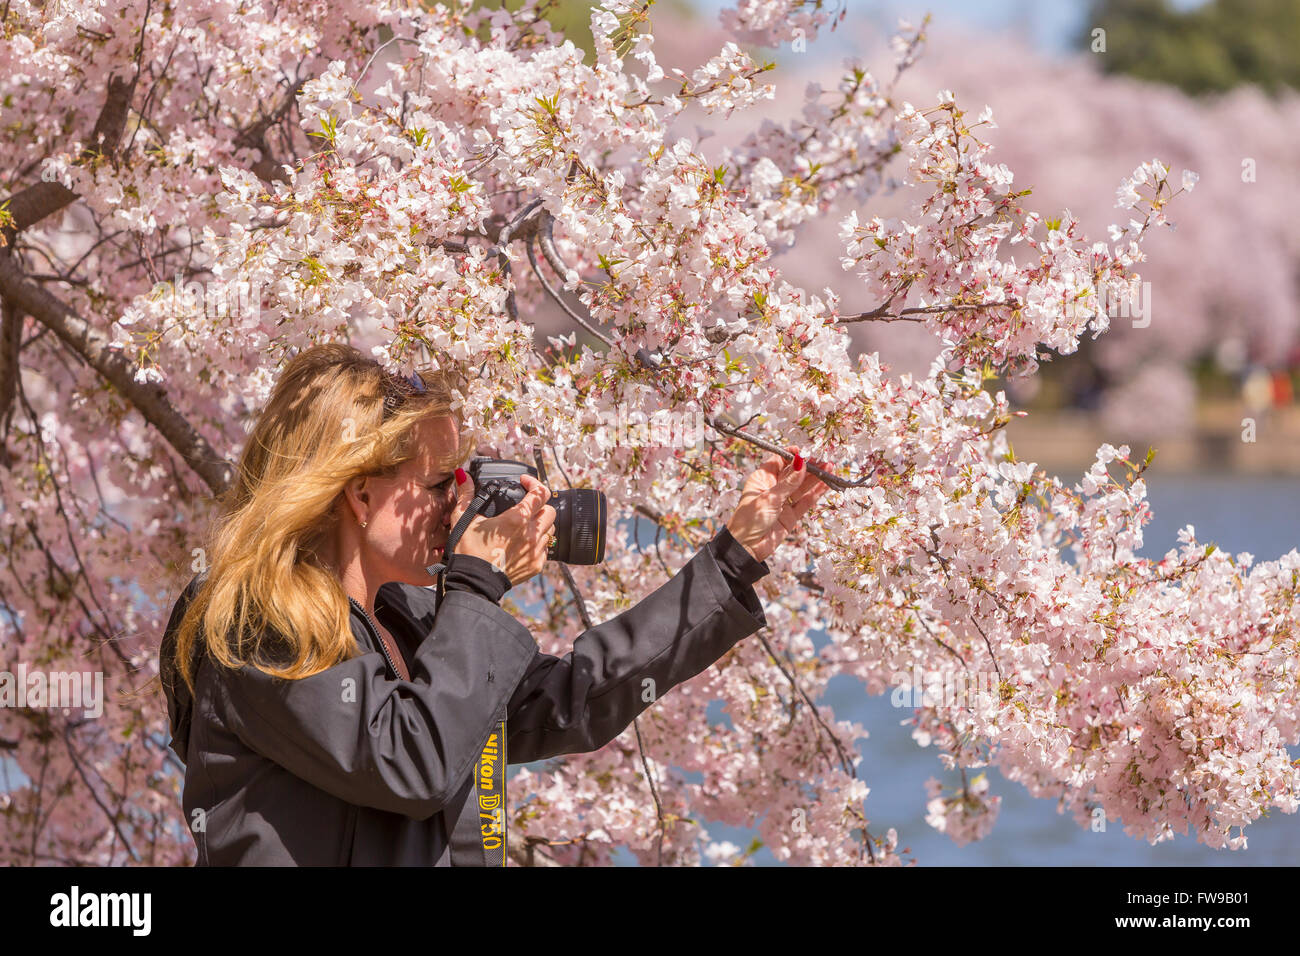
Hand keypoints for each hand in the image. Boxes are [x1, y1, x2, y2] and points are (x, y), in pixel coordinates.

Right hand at [449, 472, 557, 586]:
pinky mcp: (536, 565)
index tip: (524, 482)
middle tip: (525, 506)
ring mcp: (536, 551)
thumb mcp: (463, 519)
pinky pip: (545, 549)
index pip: (540, 493)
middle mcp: (531, 534)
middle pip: (550, 510)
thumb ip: (466, 494)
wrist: (473, 583)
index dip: (534, 483)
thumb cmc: (468, 551)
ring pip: (550, 530)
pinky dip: (537, 543)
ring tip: (524, 526)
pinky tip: (522, 544)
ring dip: (540, 524)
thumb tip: (463, 474)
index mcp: (517, 519)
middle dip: (539, 505)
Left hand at [725, 449, 829, 563]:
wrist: (747, 548)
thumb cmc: (749, 520)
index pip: (778, 461)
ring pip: (802, 486)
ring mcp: (783, 502)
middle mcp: (773, 488)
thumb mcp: (769, 498)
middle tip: (823, 460)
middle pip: (793, 473)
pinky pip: (806, 501)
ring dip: (815, 478)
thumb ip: (788, 483)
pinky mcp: (791, 515)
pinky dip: (816, 493)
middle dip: (808, 466)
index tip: (804, 451)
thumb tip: (801, 463)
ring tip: (830, 469)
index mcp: (762, 479)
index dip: (791, 455)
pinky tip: (827, 484)